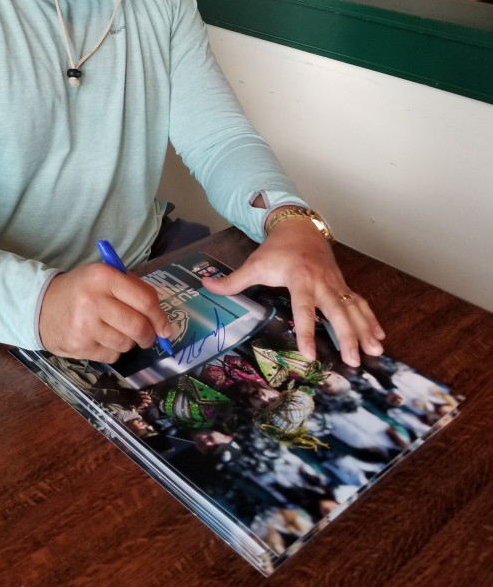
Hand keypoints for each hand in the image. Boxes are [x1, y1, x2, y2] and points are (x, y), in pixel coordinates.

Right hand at [39, 263, 171, 362]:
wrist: (42, 306)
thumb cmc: (81, 289)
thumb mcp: (104, 276)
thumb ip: (133, 289)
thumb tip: (162, 320)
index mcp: (104, 276)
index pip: (145, 300)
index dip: (160, 317)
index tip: (166, 328)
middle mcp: (94, 299)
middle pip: (138, 325)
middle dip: (149, 336)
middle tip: (149, 338)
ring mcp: (85, 324)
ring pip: (126, 344)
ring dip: (128, 343)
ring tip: (117, 332)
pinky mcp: (80, 345)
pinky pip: (112, 356)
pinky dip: (113, 351)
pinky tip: (101, 339)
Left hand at [203, 217, 384, 365]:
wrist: (299, 226)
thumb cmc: (276, 248)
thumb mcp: (254, 263)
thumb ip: (233, 280)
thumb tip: (206, 288)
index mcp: (300, 278)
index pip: (304, 309)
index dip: (306, 332)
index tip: (311, 355)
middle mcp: (323, 282)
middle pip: (338, 312)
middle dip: (348, 336)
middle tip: (354, 360)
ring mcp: (336, 284)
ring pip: (354, 309)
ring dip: (366, 331)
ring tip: (377, 352)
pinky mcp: (343, 285)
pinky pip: (360, 303)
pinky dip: (371, 320)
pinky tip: (379, 337)